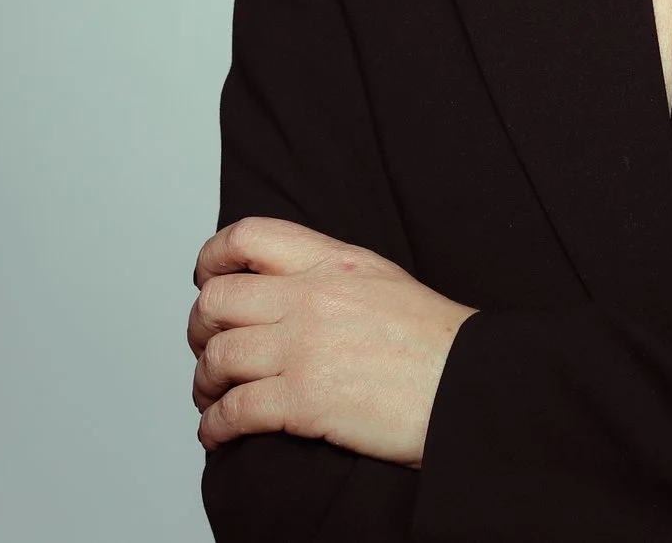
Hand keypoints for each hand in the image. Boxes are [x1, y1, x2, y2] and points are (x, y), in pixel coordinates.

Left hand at [187, 216, 477, 465]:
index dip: (213, 258)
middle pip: (218, 300)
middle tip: (208, 348)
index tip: (206, 279)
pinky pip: (233, 411)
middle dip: (200, 329)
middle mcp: (312, 297)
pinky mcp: (304, 400)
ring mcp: (305, 348)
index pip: (248, 236)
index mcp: (334, 261)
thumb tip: (285, 287)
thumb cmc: (436, 344)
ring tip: (213, 397)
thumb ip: (331, 274)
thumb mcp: (383, 281)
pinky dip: (214, 426)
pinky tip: (218, 434)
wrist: (471, 386)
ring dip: (204, 382)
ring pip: (217, 356)